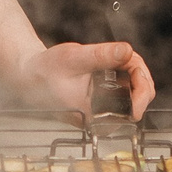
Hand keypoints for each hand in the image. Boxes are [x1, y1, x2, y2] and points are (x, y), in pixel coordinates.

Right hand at [15, 39, 157, 118]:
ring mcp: (103, 112)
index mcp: (94, 116)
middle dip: (138, 73)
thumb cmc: (46, 71)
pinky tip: (115, 64)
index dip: (141, 83)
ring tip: (118, 57)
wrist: (30, 75)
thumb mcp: (74, 58)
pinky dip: (125, 75)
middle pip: (139, 99)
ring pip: (134, 94)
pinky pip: (124, 92)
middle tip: (125, 56)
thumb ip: (102, 56)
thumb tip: (127, 51)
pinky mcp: (102, 105)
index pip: (135, 107)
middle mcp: (101, 119)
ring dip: (132, 72)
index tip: (133, 63)